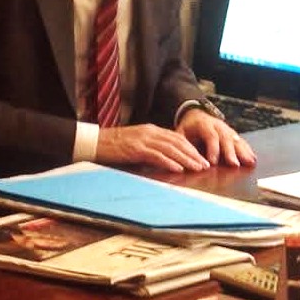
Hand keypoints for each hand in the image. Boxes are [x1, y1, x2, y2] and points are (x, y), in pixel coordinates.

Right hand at [96, 124, 211, 172]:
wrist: (94, 141)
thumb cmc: (114, 145)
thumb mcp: (136, 143)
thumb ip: (151, 147)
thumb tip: (167, 158)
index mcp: (151, 130)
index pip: (176, 138)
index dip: (190, 148)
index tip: (201, 158)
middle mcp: (150, 132)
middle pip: (177, 142)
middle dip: (193, 154)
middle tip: (205, 165)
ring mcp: (143, 140)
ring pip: (170, 149)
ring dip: (186, 159)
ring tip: (197, 168)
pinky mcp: (135, 149)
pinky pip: (156, 155)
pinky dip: (169, 162)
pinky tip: (178, 169)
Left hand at [175, 110, 255, 167]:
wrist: (196, 115)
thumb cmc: (188, 128)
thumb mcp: (181, 133)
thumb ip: (183, 145)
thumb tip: (184, 160)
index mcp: (204, 124)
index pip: (211, 136)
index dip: (213, 149)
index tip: (212, 163)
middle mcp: (218, 126)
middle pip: (226, 138)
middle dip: (231, 152)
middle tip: (234, 164)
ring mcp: (227, 129)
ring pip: (236, 140)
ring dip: (243, 152)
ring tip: (249, 162)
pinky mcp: (233, 134)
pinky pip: (241, 142)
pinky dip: (247, 151)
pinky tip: (252, 159)